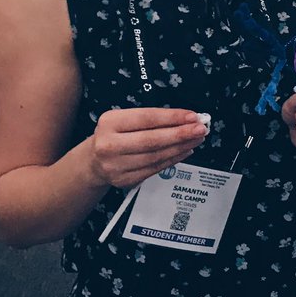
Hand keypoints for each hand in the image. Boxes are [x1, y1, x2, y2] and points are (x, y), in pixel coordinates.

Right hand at [86, 108, 207, 188]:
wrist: (94, 161)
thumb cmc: (116, 135)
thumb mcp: (126, 119)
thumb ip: (153, 118)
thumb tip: (187, 119)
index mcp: (109, 123)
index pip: (147, 118)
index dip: (172, 117)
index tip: (192, 116)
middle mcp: (109, 145)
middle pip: (152, 140)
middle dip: (181, 134)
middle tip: (201, 129)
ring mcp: (115, 165)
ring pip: (156, 156)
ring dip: (181, 147)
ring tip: (196, 139)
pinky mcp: (124, 180)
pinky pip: (155, 168)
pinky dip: (173, 159)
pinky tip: (185, 151)